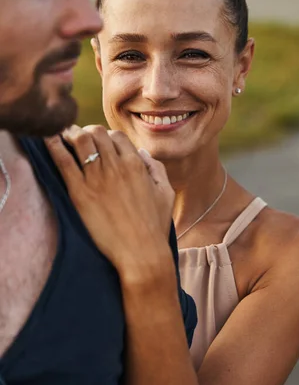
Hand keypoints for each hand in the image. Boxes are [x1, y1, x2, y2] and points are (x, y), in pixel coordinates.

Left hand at [45, 125, 174, 276]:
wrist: (141, 252)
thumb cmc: (155, 226)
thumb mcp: (165, 193)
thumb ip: (156, 169)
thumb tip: (141, 153)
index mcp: (136, 164)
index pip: (116, 136)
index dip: (107, 137)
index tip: (101, 145)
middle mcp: (116, 165)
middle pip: (97, 133)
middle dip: (88, 132)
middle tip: (80, 138)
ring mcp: (96, 178)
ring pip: (80, 140)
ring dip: (70, 133)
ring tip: (63, 136)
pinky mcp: (79, 192)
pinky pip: (62, 160)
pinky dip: (53, 145)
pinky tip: (47, 138)